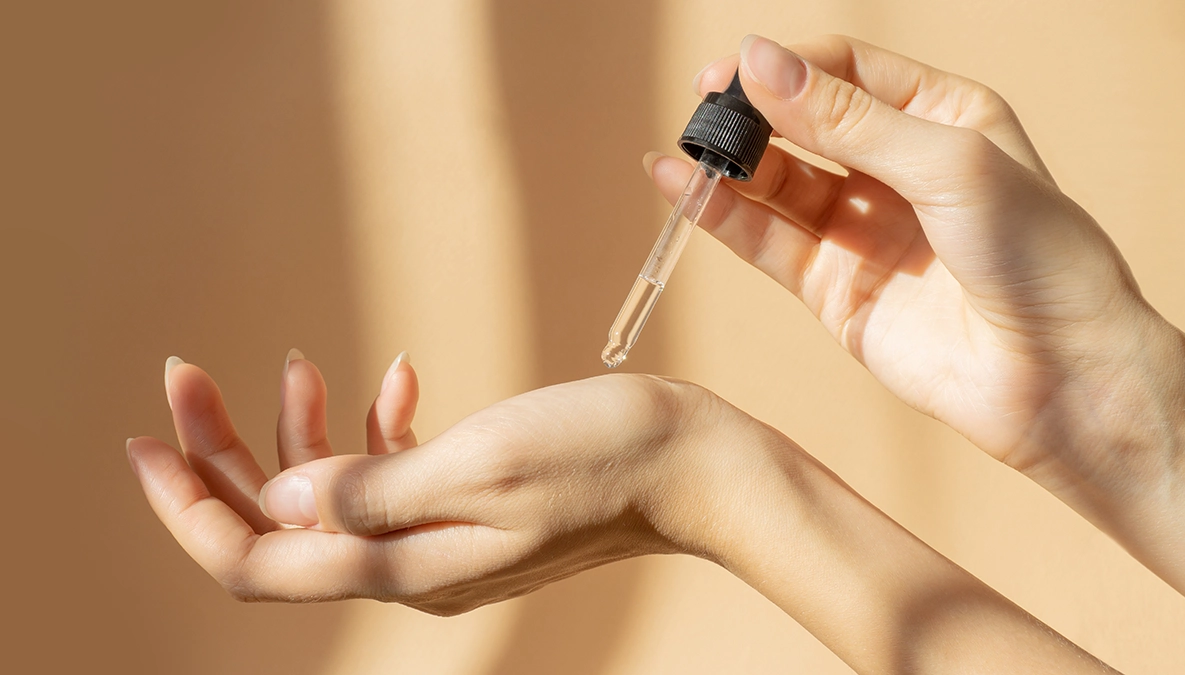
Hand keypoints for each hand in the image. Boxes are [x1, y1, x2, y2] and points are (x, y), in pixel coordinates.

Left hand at [129, 353, 726, 613]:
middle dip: (224, 453)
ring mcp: (439, 537)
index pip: (258, 559)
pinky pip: (392, 475)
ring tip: (294, 363)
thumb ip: (374, 489)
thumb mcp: (483, 463)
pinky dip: (375, 426)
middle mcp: (410, 564)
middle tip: (187, 374)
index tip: (146, 438)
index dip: (189, 507)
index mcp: (404, 565)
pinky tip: (396, 374)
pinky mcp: (467, 504)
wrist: (691, 465)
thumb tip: (282, 501)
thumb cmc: (603, 456)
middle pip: (282, 524)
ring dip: (298, 432)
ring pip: (331, 495)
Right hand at [651, 35, 1184, 599]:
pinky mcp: (832, 289)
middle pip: (801, 122)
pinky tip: (681, 187)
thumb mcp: (947, 165)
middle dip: (750, 114)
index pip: (843, 69)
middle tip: (702, 111)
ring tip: (684, 151)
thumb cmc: (1037, 257)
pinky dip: (722, 217)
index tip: (733, 73)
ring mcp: (860, 230)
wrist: (1058, 379)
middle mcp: (895, 168)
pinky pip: (766, 242)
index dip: (786, 67)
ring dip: (729, 165)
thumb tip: (757, 63)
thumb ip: (847, 121)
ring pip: (776, 182)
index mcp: (940, 116)